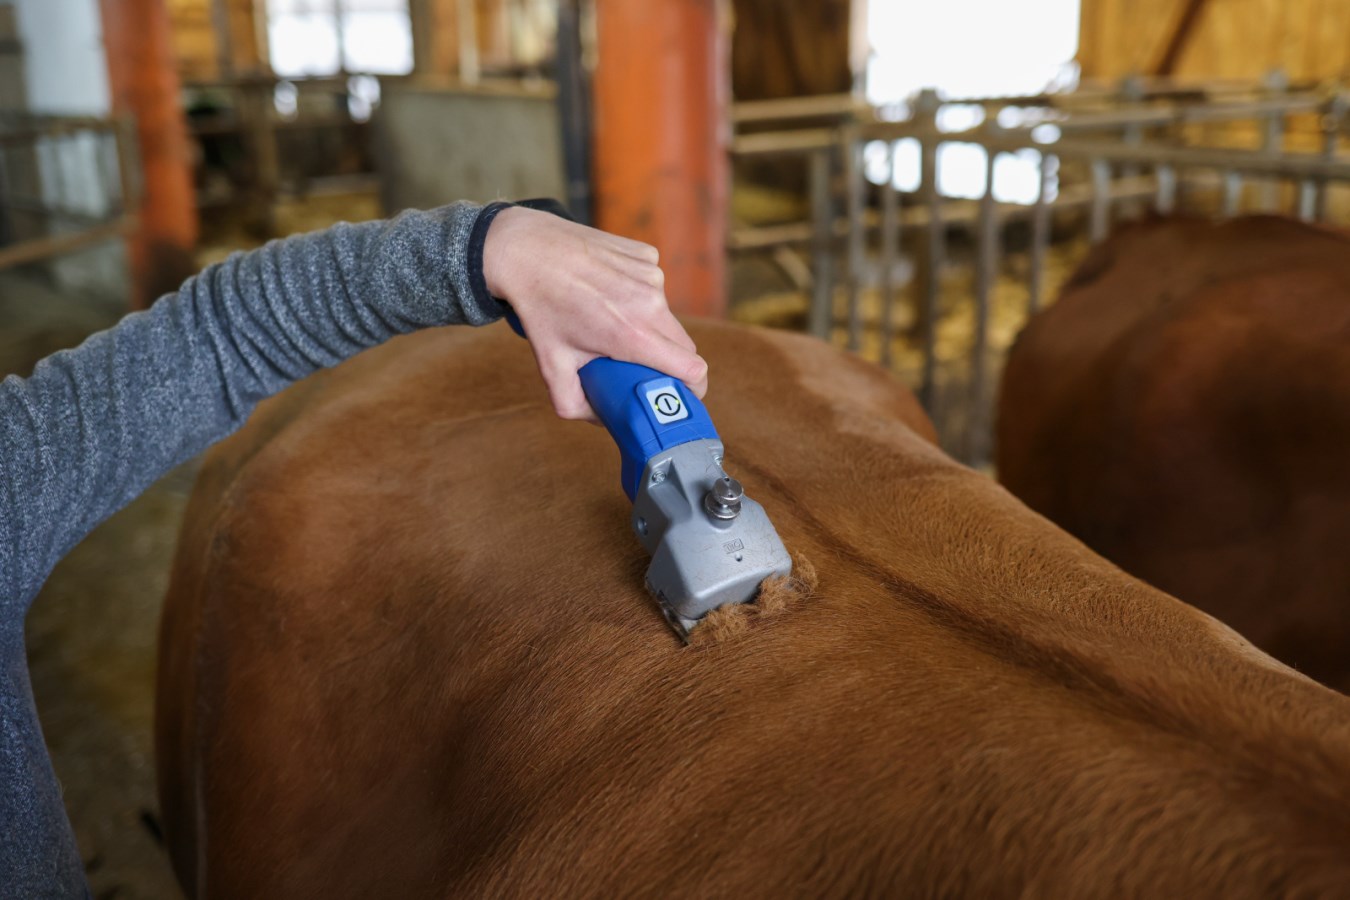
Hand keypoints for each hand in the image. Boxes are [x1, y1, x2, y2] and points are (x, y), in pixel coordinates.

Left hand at [481, 206, 707, 420]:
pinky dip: (639, 296)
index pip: (693, 369)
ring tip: (614, 322)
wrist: (527, 249)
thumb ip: (575, 405)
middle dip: (671, 361)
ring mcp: (651, 275)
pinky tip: (610, 292)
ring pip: (667, 315)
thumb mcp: (551, 366)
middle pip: (684, 345)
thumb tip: (604, 418)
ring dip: (651, 326)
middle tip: (645, 367)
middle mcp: (649, 303)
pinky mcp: (646, 255)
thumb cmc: (540, 309)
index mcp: (632, 335)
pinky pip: (655, 287)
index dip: (695, 388)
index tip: (686, 394)